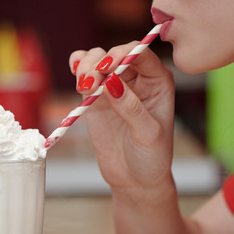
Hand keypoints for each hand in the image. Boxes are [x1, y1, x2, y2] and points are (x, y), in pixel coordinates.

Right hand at [70, 43, 175, 200]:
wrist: (135, 180)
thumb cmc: (152, 158)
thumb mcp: (147, 134)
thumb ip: (131, 107)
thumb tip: (111, 82)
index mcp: (158, 81)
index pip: (140, 54)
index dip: (122, 54)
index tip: (107, 67)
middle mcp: (137, 78)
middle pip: (115, 53)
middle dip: (100, 63)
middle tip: (90, 83)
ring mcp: (114, 85)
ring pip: (97, 59)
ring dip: (86, 66)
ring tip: (83, 87)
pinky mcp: (95, 97)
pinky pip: (84, 73)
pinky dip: (77, 67)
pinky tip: (75, 74)